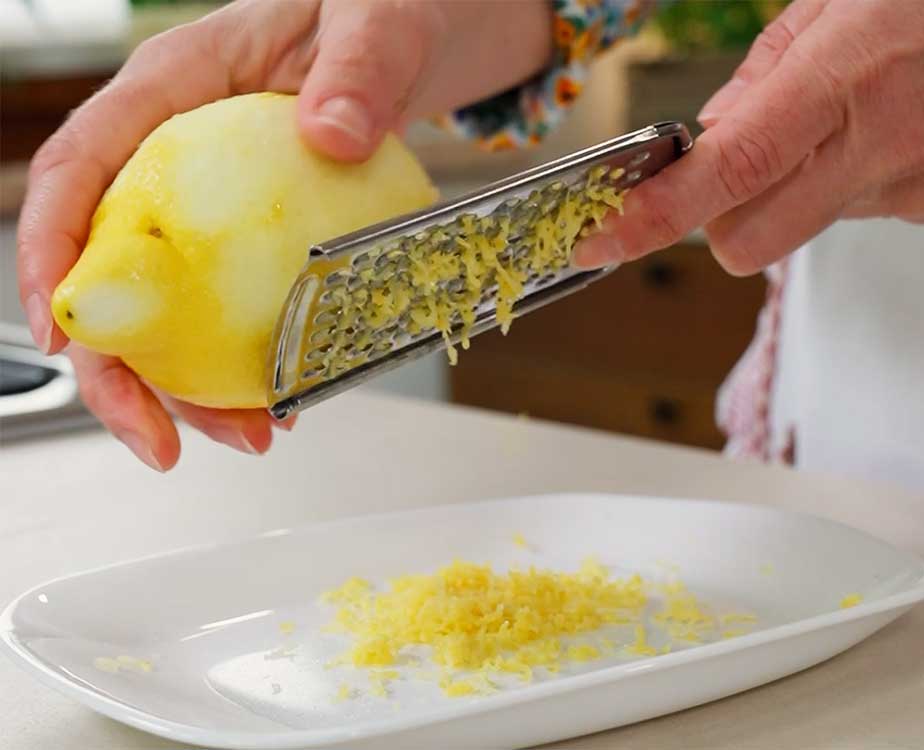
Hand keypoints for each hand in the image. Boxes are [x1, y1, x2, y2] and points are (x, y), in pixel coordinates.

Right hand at [17, 0, 549, 469]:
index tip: (66, 332)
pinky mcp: (260, 239)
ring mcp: (217, 205)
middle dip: (119, 366)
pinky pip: (236, 307)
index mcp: (176, 89)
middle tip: (164, 438)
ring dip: (191, 386)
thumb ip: (358, 69)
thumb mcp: (377, 20)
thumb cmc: (382, 8)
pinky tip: (281, 401)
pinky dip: (249, 363)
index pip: (82, 168)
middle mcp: (180, 157)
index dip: (54, 255)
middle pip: (112, 266)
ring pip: (172, 306)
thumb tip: (329, 135)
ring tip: (247, 436)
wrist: (421, 33)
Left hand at [574, 0, 923, 274]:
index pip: (727, 173)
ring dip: (788, 188)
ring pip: (799, 225)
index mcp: (846, 75)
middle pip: (747, 241)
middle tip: (719, 172)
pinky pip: (853, 210)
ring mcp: (911, 187)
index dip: (652, 217)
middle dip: (714, 220)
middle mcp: (878, 145)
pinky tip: (881, 126)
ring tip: (840, 114)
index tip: (597, 239)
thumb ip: (766, 70)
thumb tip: (711, 134)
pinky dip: (842, 181)